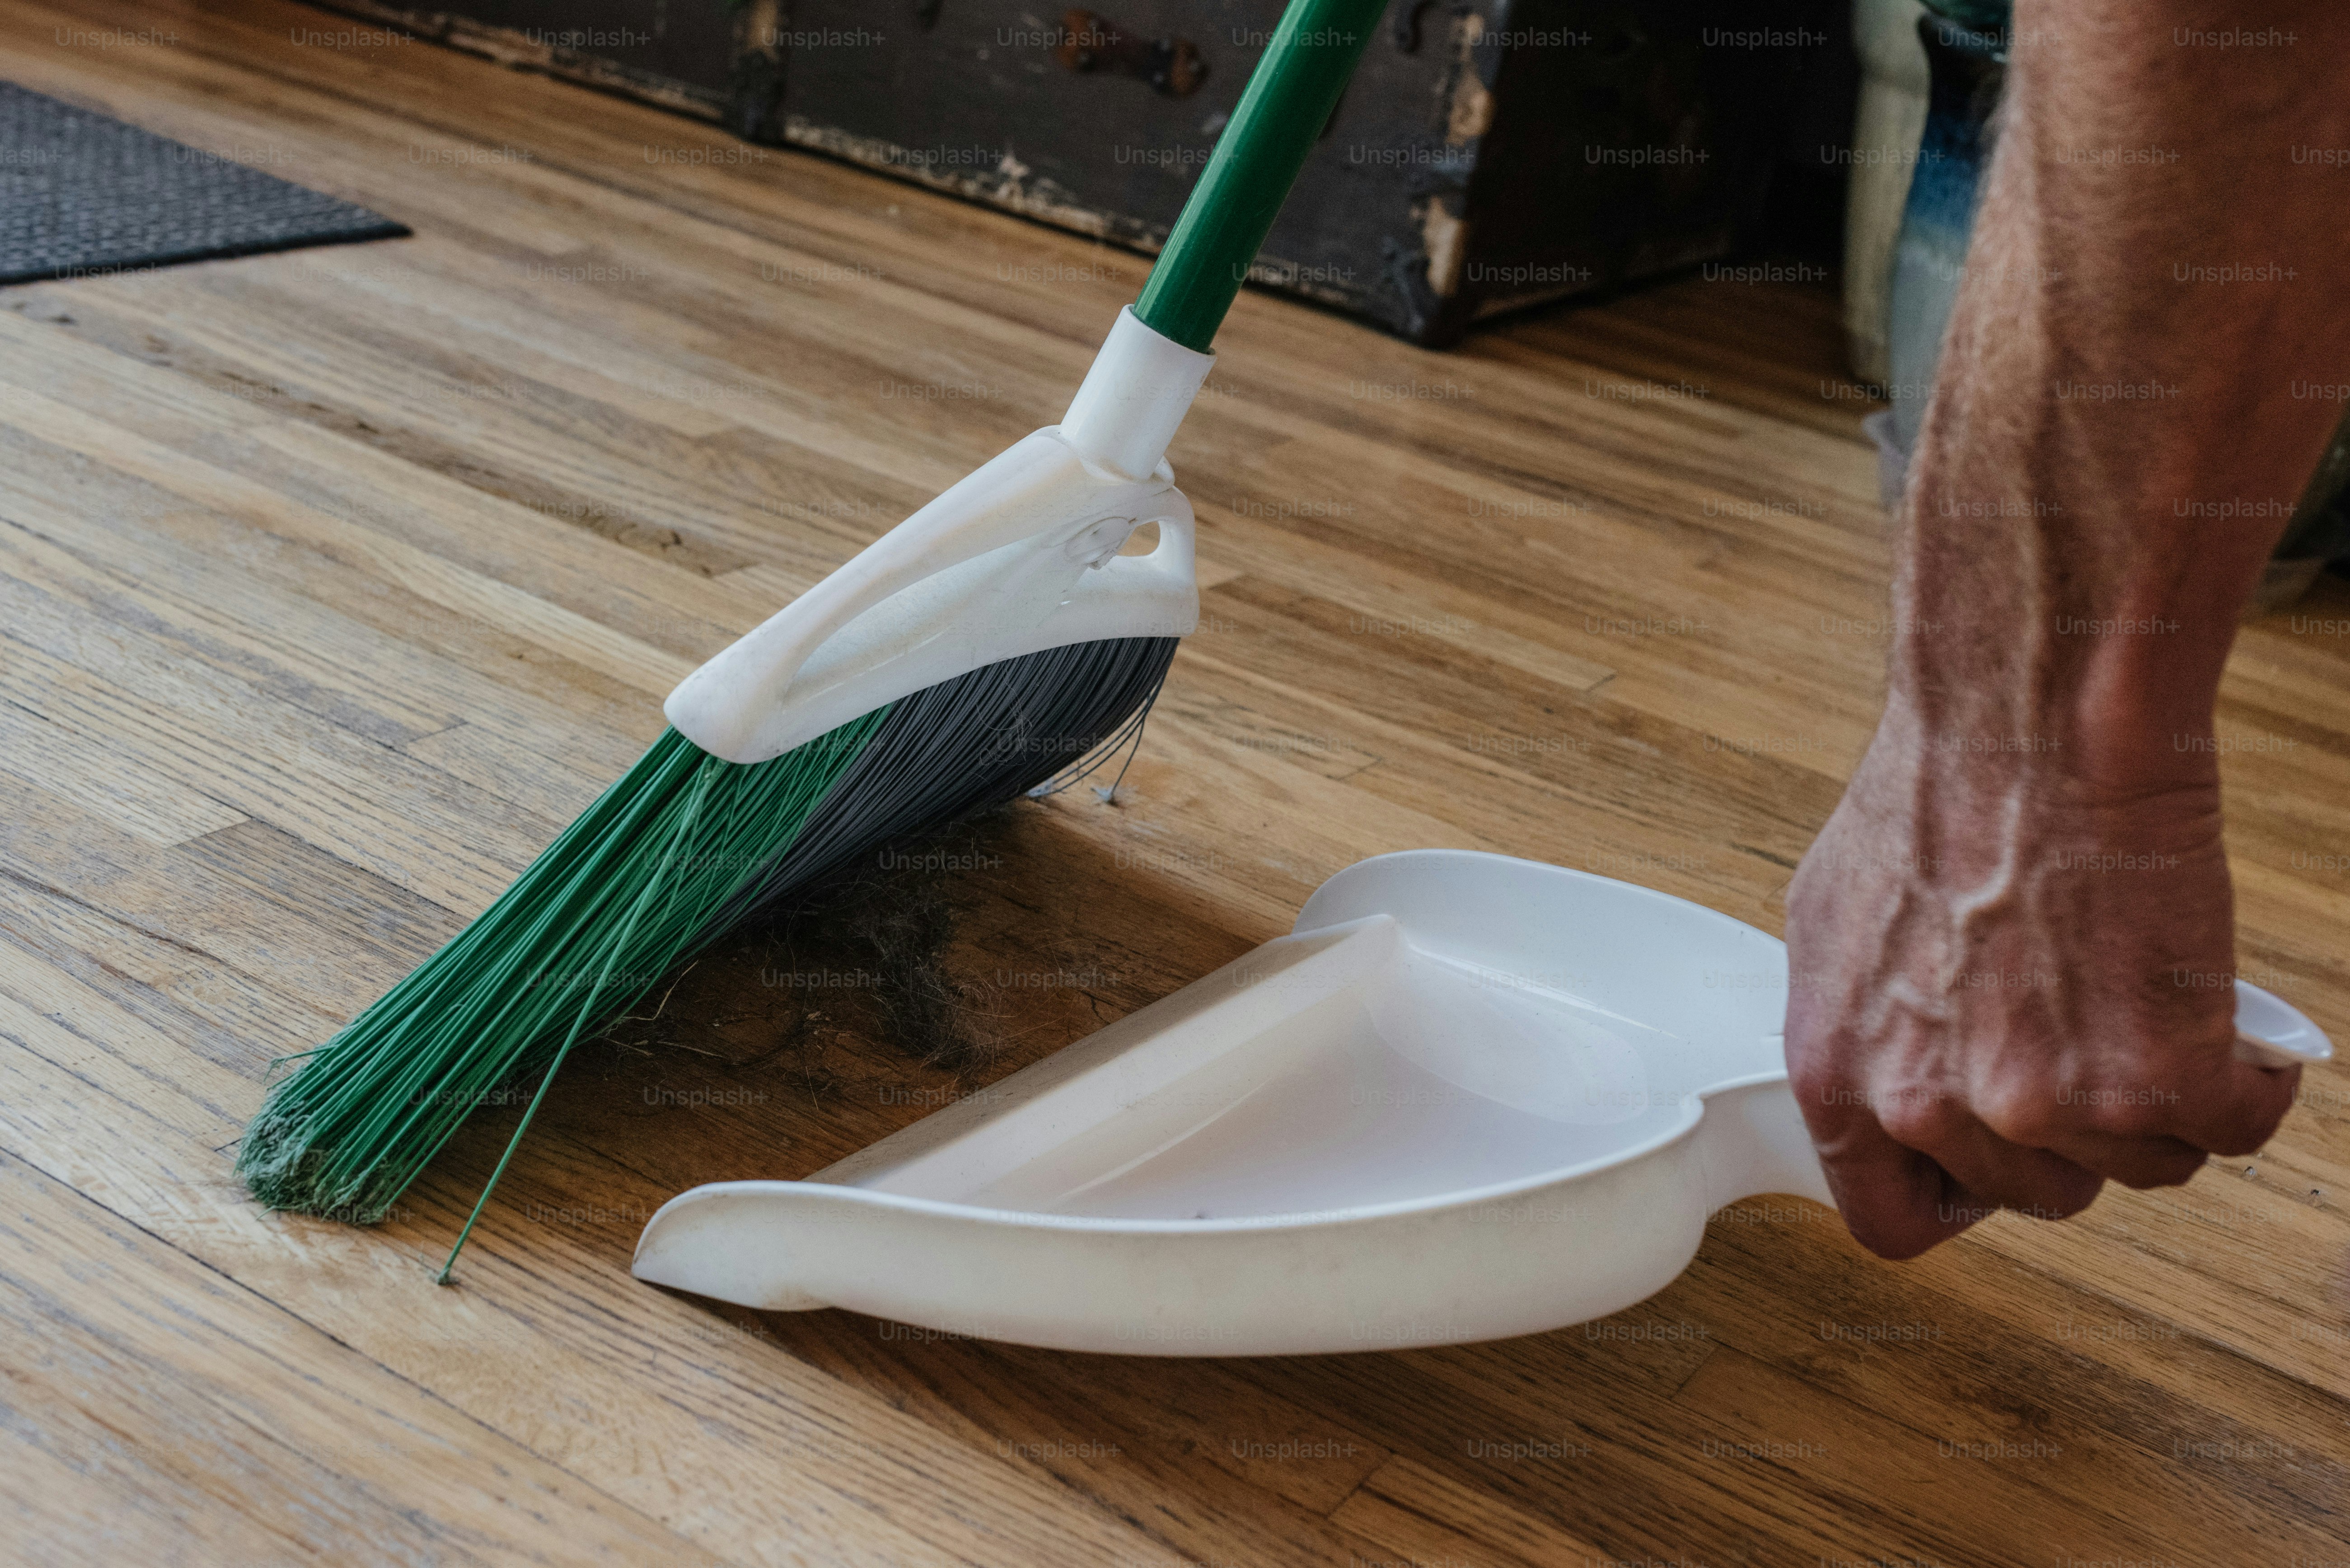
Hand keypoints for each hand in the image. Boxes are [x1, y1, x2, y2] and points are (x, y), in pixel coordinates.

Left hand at [1782, 713, 2299, 1258]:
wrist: (2029, 735)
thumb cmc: (1935, 801)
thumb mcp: (1836, 924)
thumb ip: (1864, 1019)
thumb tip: (1893, 1054)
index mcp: (1843, 1078)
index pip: (1891, 1220)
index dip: (1958, 1196)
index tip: (1996, 1160)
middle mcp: (1933, 1109)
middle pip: (2035, 1193)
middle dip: (2071, 1132)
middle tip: (2088, 1047)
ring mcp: (2046, 1106)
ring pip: (2139, 1162)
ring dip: (2159, 1102)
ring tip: (2149, 1012)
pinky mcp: (2157, 1079)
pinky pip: (2228, 1128)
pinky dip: (2244, 1084)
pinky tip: (2227, 1024)